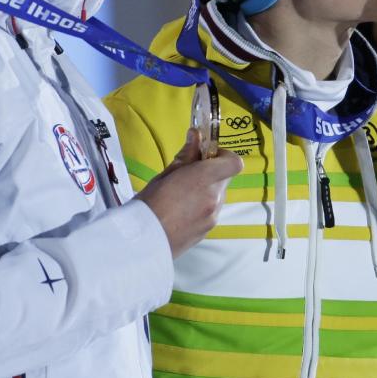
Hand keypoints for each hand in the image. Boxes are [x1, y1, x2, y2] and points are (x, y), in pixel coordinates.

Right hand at [135, 128, 242, 256]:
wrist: (142, 241)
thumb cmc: (149, 204)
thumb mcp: (166, 174)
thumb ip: (187, 155)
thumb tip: (196, 135)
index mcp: (204, 179)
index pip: (234, 163)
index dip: (224, 156)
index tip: (206, 155)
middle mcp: (214, 198)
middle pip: (225, 178)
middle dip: (211, 173)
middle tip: (189, 174)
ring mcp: (213, 217)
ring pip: (218, 196)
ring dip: (206, 191)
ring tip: (181, 196)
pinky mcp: (208, 231)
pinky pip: (211, 212)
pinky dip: (202, 207)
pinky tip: (181, 211)